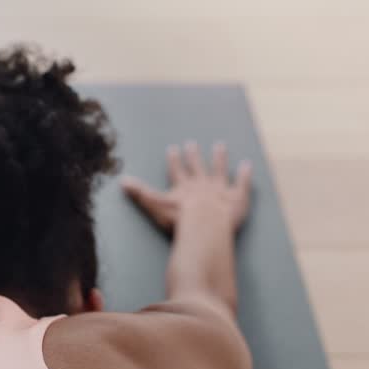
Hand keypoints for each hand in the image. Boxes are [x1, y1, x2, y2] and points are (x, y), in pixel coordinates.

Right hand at [121, 142, 251, 232]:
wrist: (205, 224)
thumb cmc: (179, 219)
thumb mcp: (154, 205)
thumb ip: (139, 193)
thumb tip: (121, 181)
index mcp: (182, 187)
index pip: (176, 170)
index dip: (174, 160)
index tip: (173, 149)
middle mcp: (201, 184)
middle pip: (197, 167)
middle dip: (194, 156)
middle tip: (192, 144)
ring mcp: (220, 190)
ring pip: (219, 170)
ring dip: (219, 159)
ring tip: (220, 147)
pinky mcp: (237, 198)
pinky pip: (241, 183)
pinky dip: (245, 174)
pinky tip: (247, 165)